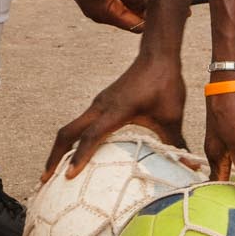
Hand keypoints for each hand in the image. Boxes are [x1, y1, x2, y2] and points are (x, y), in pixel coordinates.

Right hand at [47, 53, 186, 176]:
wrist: (157, 55)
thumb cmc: (165, 84)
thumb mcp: (173, 117)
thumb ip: (177, 144)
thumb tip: (190, 170)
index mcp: (116, 110)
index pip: (92, 136)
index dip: (80, 157)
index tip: (68, 176)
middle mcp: (100, 107)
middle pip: (67, 132)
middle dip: (54, 156)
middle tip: (44, 180)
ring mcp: (98, 104)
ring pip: (70, 128)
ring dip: (59, 148)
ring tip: (52, 173)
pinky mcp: (101, 103)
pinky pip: (79, 124)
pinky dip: (71, 140)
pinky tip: (75, 155)